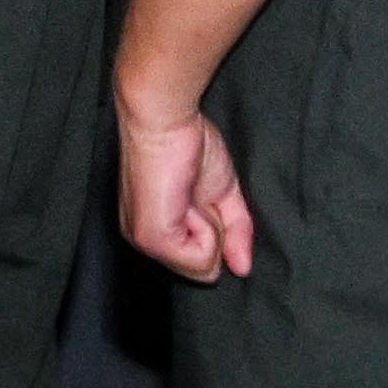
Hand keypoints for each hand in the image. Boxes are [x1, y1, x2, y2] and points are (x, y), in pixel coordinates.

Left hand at [115, 99, 252, 282]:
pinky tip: (187, 199)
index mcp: (154, 228)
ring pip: (205, 267)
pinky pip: (203, 259)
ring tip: (190, 193)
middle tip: (195, 194)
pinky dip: (208, 226)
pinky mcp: (154, 238)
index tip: (200, 196)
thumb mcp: (222, 194)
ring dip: (211, 226)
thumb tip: (244, 268)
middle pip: (205, 269)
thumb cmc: (188, 142)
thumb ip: (236, 232)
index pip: (201, 260)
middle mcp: (144, 239)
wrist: (165, 118)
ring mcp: (146, 242)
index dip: (216, 231)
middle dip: (215, 230)